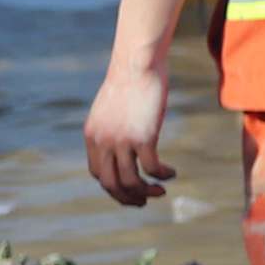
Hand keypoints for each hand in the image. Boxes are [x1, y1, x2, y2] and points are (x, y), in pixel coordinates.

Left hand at [84, 60, 175, 206]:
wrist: (137, 62)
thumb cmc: (129, 81)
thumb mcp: (112, 109)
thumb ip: (112, 128)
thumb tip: (124, 142)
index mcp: (93, 135)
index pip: (98, 173)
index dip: (114, 185)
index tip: (130, 187)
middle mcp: (103, 141)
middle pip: (111, 184)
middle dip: (127, 198)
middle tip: (143, 201)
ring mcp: (121, 140)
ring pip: (131, 181)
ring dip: (146, 192)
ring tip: (160, 191)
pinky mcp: (143, 136)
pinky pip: (152, 168)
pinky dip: (162, 175)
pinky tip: (171, 173)